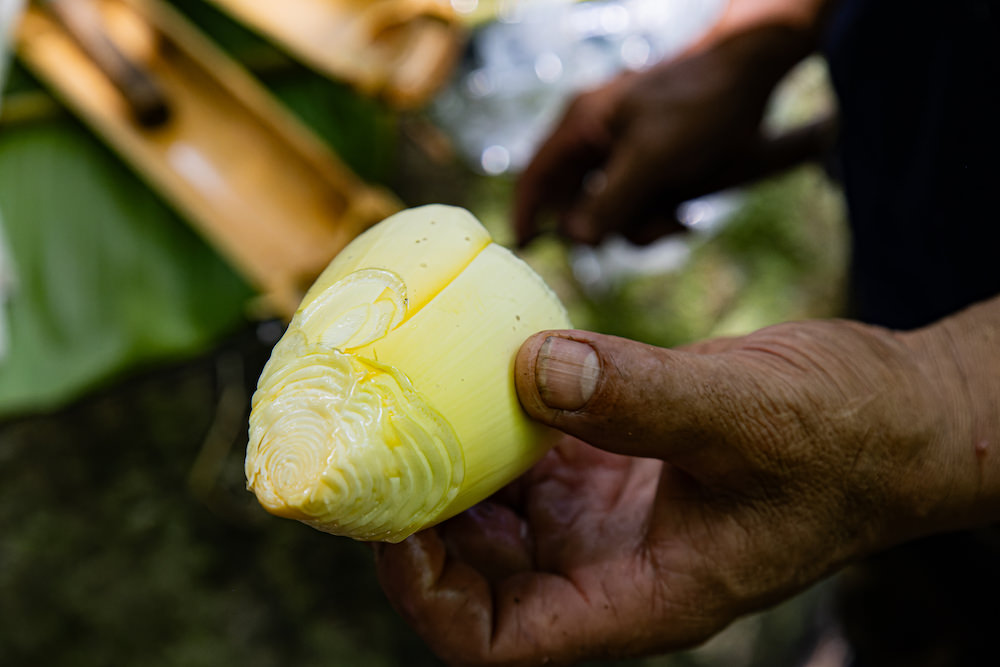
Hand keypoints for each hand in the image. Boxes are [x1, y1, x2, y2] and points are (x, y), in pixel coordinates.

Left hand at [376, 320, 973, 664]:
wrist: (888, 415)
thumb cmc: (843, 439)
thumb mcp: (747, 416)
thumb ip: (642, 398)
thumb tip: (525, 369)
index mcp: (639, 597)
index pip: (500, 643)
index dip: (430, 598)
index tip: (392, 522)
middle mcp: (608, 566)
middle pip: (477, 577)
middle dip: (417, 524)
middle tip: (374, 449)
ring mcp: (607, 516)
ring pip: (495, 514)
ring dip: (449, 468)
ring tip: (406, 405)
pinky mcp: (611, 464)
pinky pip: (528, 457)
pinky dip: (492, 425)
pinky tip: (473, 373)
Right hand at [513, 24, 831, 246]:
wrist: (750, 77)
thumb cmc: (697, 103)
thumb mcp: (653, 156)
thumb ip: (612, 200)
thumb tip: (576, 240)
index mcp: (581, 127)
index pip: (535, 177)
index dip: (527, 213)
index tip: (525, 246)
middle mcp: (594, 144)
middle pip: (575, 206)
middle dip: (608, 228)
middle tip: (647, 231)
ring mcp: (622, 159)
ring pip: (609, 216)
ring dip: (641, 229)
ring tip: (678, 222)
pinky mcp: (647, 172)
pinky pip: (637, 212)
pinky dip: (658, 222)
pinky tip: (685, 219)